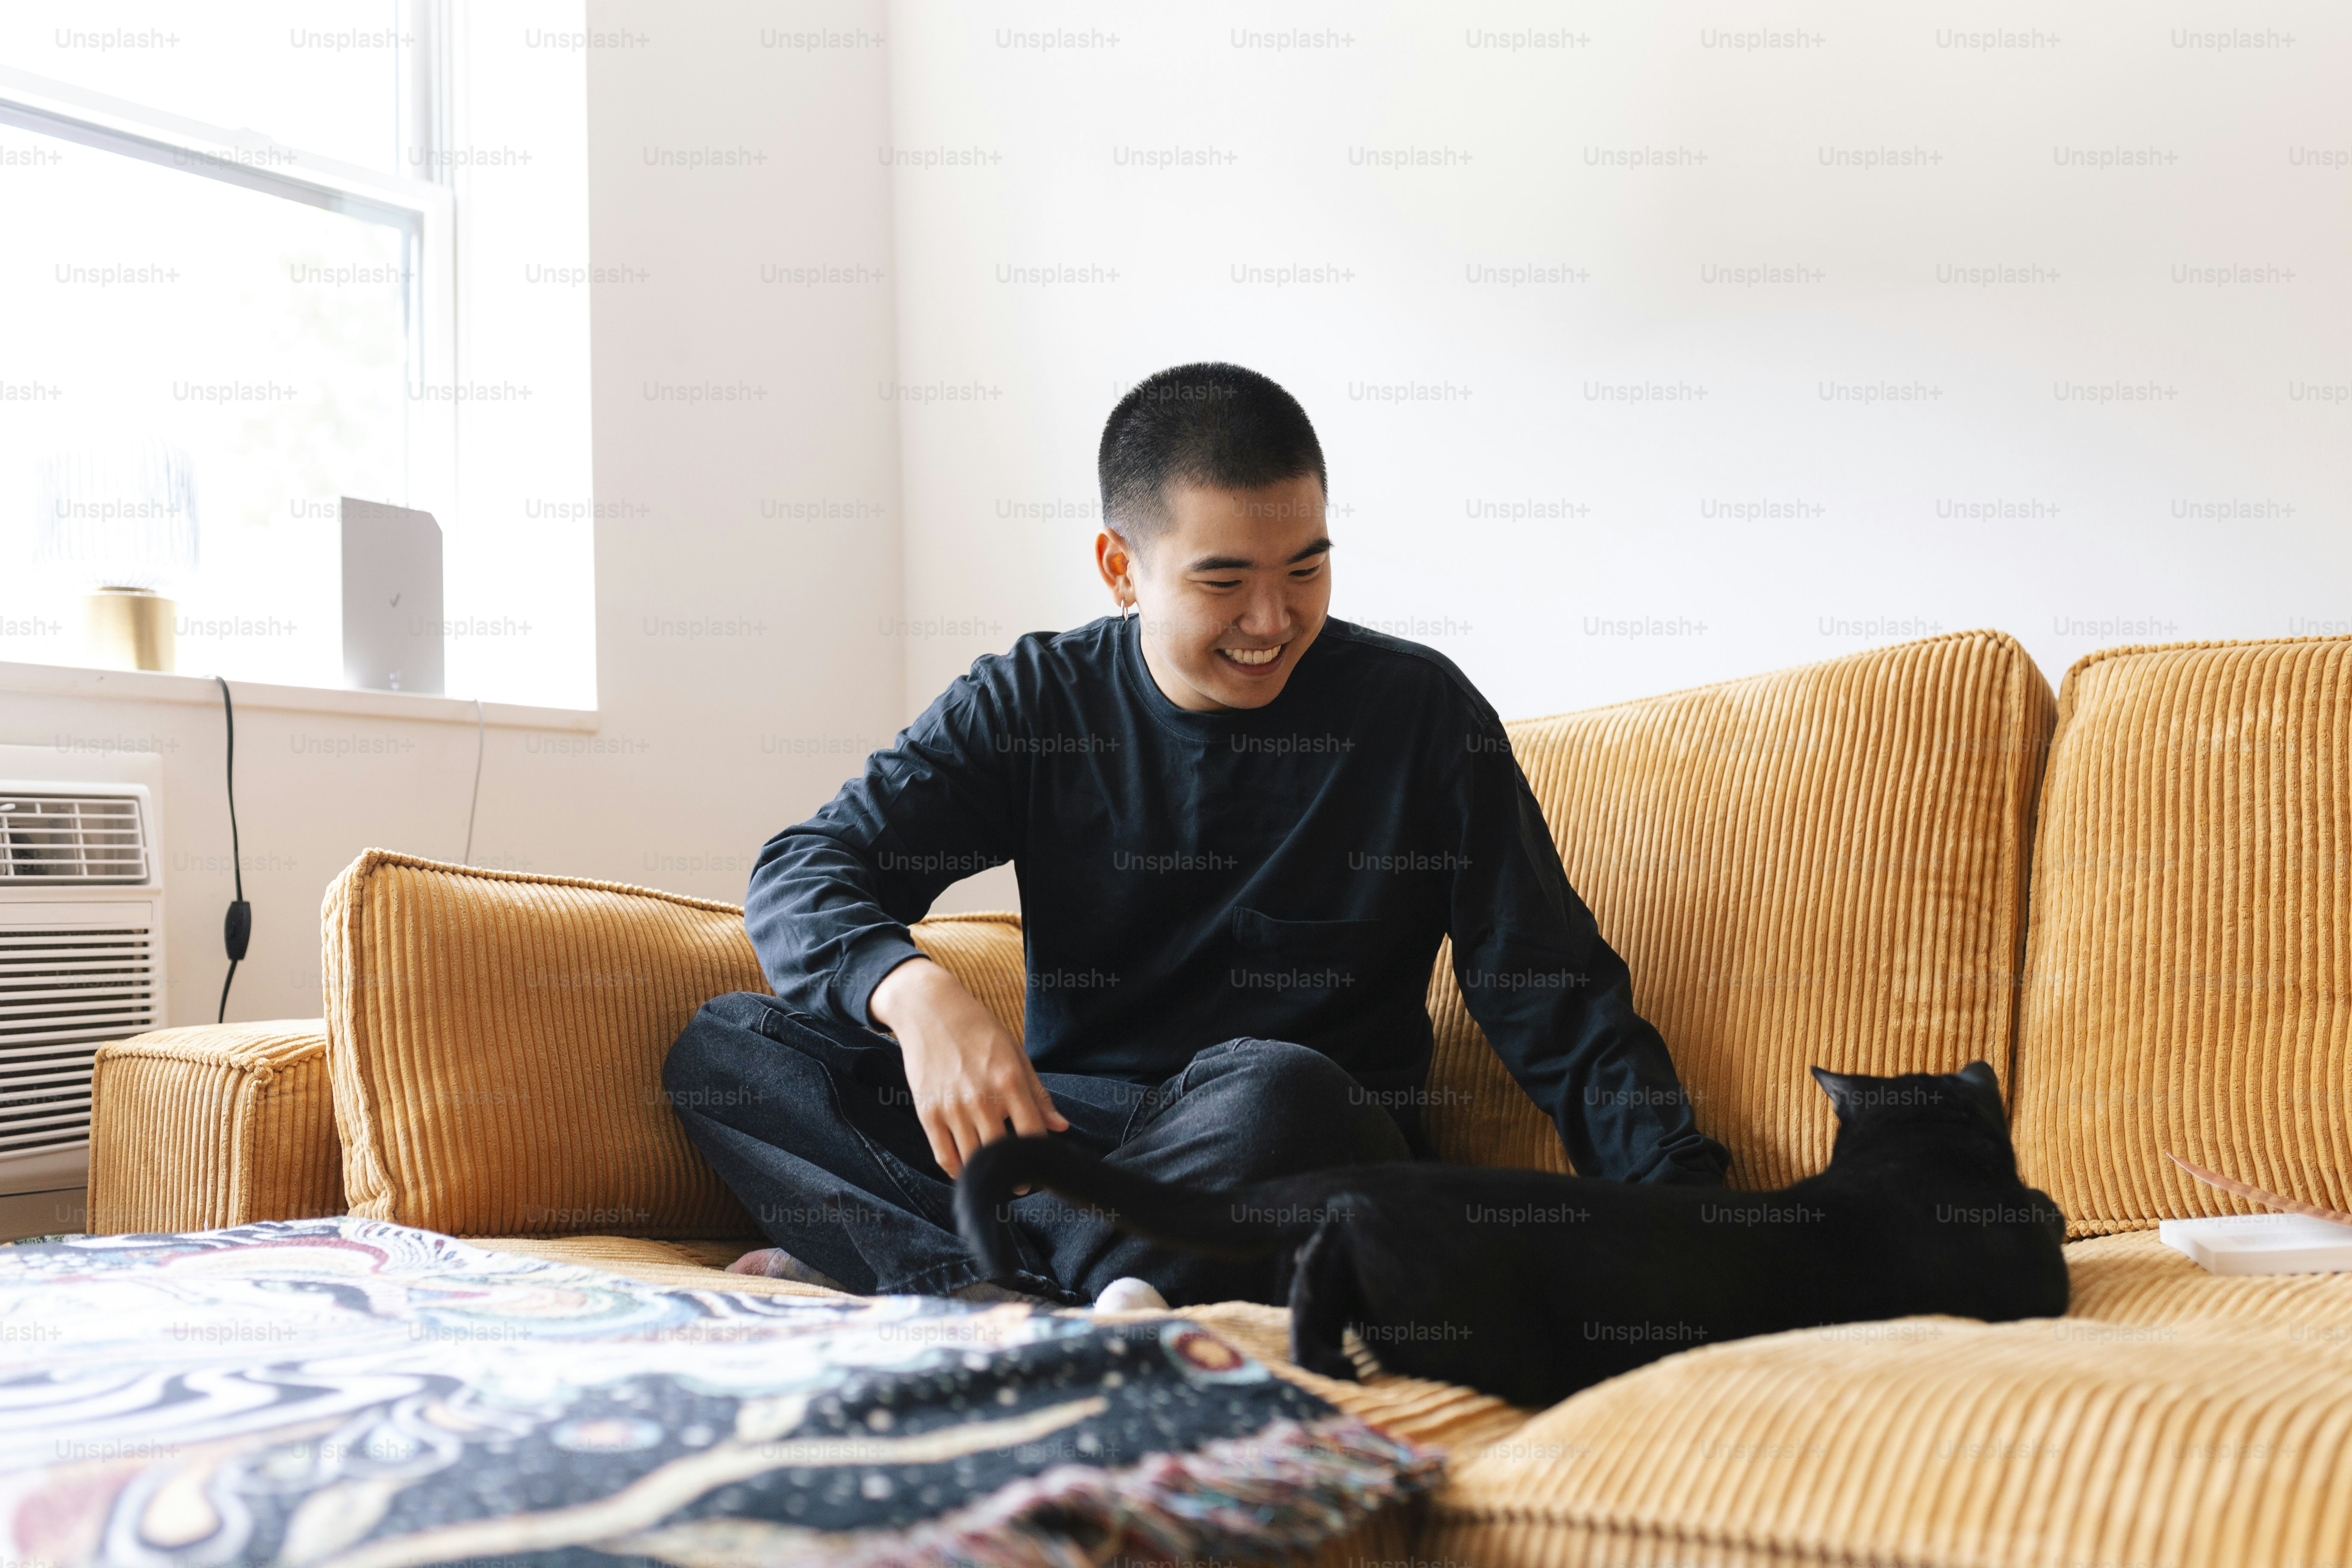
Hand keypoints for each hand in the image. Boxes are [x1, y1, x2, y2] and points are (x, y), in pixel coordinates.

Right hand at [868, 956, 1067, 1178]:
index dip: (1040, 1156)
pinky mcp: (928, 1112)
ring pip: (973, 1158)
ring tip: (996, 1177)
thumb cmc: (978, 1030)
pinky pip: (944, 1155)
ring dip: (986, 1174)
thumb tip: (1061, 1127)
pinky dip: (957, 1169)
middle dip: (1015, 1175)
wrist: (929, 1010)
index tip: (1041, 1166)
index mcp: (1009, 1081)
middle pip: (1003, 1151)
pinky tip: (968, 1169)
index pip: (1032, 1133)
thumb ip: (1037, 1093)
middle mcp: (982, 1097)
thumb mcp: (1015, 1054)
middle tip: (1020, 1182)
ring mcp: (952, 1106)